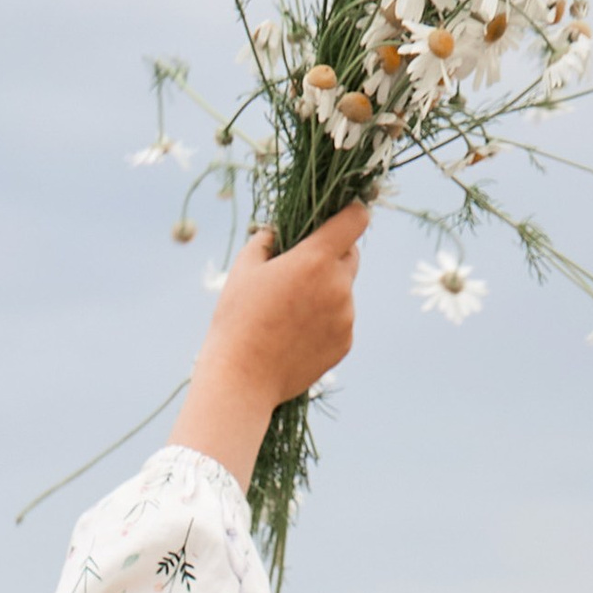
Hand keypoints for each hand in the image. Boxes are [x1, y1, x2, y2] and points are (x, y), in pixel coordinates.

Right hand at [170, 202, 369, 488]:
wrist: (242, 379)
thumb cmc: (237, 320)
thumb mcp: (244, 269)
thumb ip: (266, 240)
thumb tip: (278, 232)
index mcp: (315, 259)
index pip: (355, 220)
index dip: (351, 213)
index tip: (343, 215)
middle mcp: (338, 285)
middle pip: (351, 255)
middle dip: (332, 255)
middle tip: (301, 270)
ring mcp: (346, 316)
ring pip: (344, 290)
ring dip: (326, 292)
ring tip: (290, 312)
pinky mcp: (345, 342)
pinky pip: (342, 320)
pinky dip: (326, 320)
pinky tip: (296, 334)